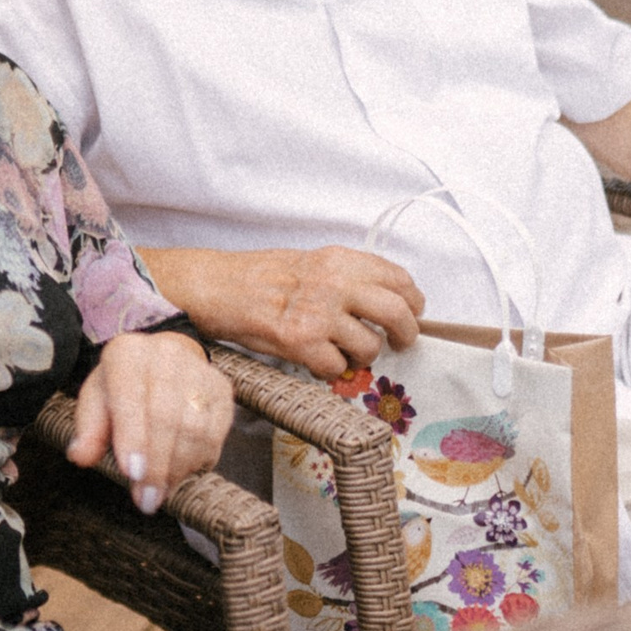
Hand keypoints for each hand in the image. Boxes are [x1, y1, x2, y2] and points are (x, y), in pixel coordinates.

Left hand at [68, 332, 232, 515]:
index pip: (131, 398)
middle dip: (157, 465)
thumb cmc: (122, 389)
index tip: (132, 474)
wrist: (160, 363)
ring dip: (177, 469)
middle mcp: (167, 355)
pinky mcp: (222, 390)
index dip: (133, 438)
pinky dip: (198, 461)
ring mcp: (199, 371)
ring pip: (194, 429)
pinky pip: (215, 434)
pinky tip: (180, 473)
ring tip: (160, 492)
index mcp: (127, 354)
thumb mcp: (96, 402)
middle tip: (147, 499)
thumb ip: (89, 430)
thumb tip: (81, 456)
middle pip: (167, 417)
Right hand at [148, 245, 423, 379]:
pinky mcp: (301, 343)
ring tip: (342, 351)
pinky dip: (329, 370)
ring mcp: (319, 314)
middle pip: (397, 312)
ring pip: (369, 347)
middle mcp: (334, 283)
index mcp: (340, 260)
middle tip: (400, 342)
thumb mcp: (312, 261)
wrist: (218, 286)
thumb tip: (387, 300)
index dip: (412, 300)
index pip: (399, 279)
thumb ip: (348, 277)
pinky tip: (315, 359)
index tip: (412, 311)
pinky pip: (336, 369)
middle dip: (406, 333)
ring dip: (360, 356)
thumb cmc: (261, 276)